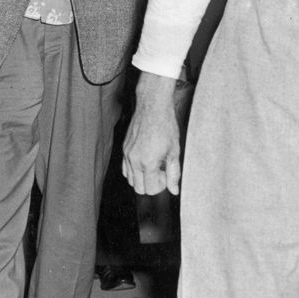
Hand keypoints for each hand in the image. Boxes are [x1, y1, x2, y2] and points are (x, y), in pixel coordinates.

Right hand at [123, 72, 182, 194]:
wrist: (152, 107)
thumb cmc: (166, 126)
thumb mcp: (174, 151)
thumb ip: (174, 173)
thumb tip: (174, 190)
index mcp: (148, 162)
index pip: (151, 189)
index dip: (162, 185)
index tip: (167, 173)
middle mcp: (134, 160)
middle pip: (139, 188)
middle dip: (151, 184)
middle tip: (161, 171)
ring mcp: (127, 154)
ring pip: (130, 180)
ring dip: (142, 177)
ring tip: (153, 164)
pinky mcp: (124, 148)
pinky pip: (125, 168)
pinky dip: (134, 170)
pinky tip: (145, 159)